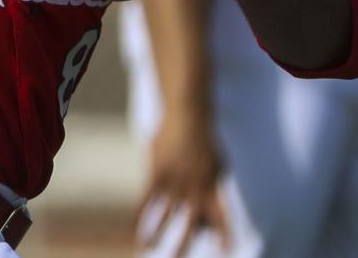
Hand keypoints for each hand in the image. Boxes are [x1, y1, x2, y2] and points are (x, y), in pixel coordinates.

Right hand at [136, 108, 229, 255]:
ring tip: (148, 248)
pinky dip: (140, 216)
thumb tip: (206, 216)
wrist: (189, 114)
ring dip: (156, 234)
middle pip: (190, 224)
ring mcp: (175, 181)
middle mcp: (195, 188)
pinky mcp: (157, 173)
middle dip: (183, 245)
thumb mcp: (217, 166)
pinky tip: (134, 229)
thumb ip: (212, 191)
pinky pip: (147, 200)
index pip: (221, 219)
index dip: (223, 238)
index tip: (223, 254)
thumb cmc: (204, 141)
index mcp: (213, 187)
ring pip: (165, 215)